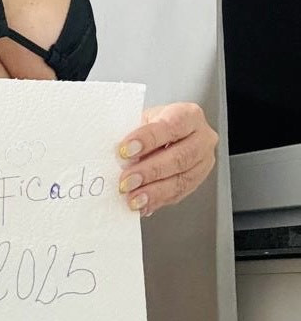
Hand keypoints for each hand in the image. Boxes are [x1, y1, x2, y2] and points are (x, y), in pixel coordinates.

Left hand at [116, 102, 218, 216]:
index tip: (124, 150)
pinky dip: (157, 201)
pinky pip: (179, 194)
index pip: (171, 126)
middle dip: (150, 171)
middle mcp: (202, 138)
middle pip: (179, 157)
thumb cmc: (153, 124)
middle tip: (126, 181)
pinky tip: (142, 205)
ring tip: (132, 198)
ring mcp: (203, 161)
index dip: (147, 139)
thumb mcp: (143, 120)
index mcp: (189, 115)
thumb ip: (134, 134)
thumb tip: (116, 157)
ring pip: (181, 180)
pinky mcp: (197, 181)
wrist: (165, 134)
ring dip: (153, 192)